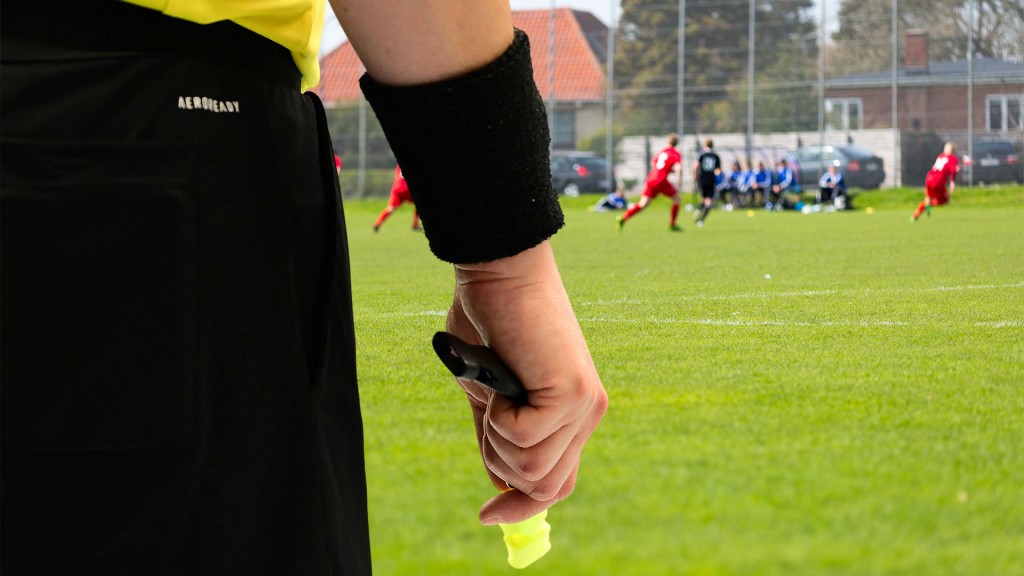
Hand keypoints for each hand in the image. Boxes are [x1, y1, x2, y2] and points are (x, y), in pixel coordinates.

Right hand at [445, 241, 607, 524]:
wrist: (499, 271)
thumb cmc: (489, 322)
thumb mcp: (488, 393)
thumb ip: (499, 437)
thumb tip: (501, 485)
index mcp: (571, 414)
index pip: (559, 483)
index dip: (524, 507)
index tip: (486, 517)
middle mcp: (587, 414)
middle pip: (544, 487)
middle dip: (501, 464)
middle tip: (490, 414)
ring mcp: (583, 405)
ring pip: (530, 469)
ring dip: (496, 437)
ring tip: (496, 391)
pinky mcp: (572, 394)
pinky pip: (524, 440)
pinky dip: (498, 417)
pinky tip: (502, 379)